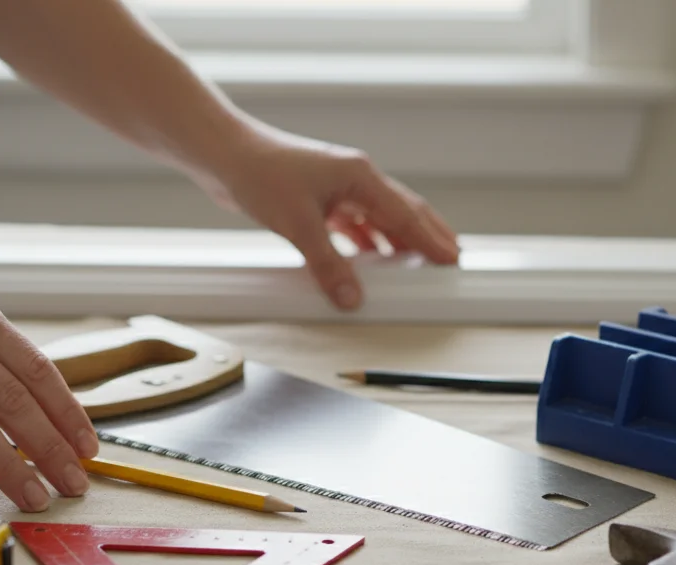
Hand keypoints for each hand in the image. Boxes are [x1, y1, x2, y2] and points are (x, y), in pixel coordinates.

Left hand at [202, 124, 460, 309]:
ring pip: (378, 218)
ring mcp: (336, 187)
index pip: (406, 213)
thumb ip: (329, 265)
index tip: (452, 259)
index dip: (430, 239)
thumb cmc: (260, 174)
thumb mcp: (299, 225)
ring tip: (416, 265)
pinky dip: (366, 242)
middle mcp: (354, 178)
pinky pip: (353, 224)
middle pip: (401, 211)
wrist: (223, 154)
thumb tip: (352, 299)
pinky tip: (371, 259)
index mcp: (360, 175)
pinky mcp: (318, 199)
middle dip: (426, 236)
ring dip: (397, 241)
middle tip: (450, 259)